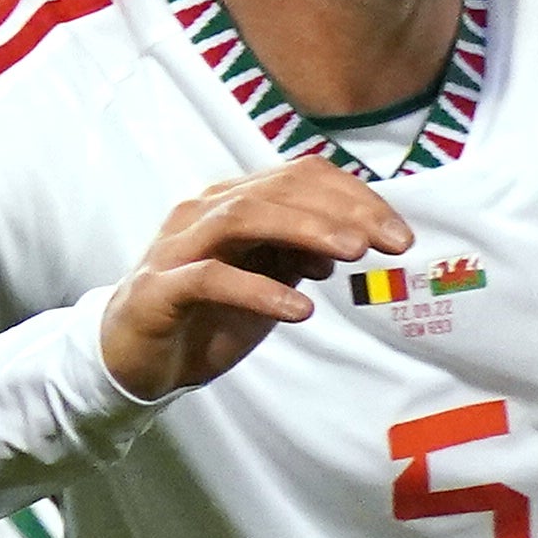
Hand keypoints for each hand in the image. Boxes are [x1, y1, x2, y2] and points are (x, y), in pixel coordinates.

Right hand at [101, 164, 407, 399]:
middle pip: (278, 191)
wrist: (135, 360)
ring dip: (305, 231)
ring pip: (243, 218)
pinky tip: (298, 307)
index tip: (401, 233)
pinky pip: (210, 278)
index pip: (302, 178)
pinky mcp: (157, 290)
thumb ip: (303, 254)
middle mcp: (203, 213)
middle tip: (392, 242)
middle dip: (343, 212)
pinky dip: (258, 289)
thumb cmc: (209, 312)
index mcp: (233, 201)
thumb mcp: (268, 279)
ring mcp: (176, 248)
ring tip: (352, 256)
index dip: (356, 199)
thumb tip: (353, 243)